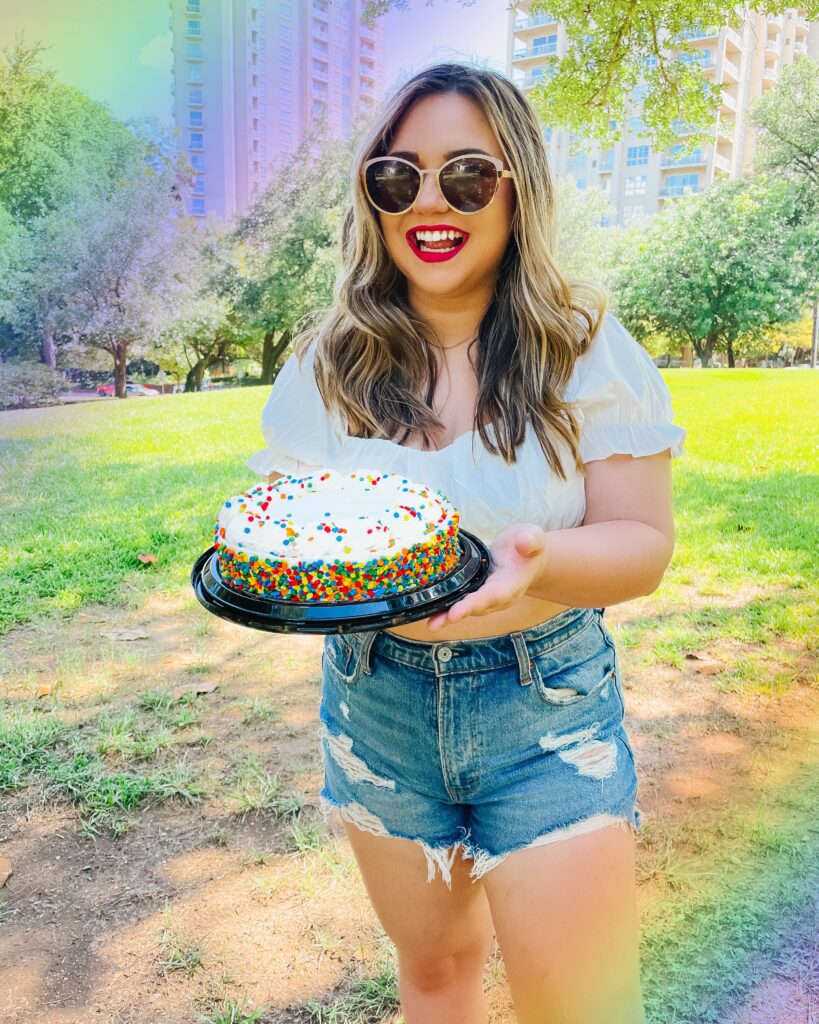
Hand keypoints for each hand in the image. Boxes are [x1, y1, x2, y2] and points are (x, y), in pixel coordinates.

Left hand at [425, 524, 547, 632]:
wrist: (526, 557)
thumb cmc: (527, 545)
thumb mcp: (533, 537)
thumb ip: (530, 540)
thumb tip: (524, 543)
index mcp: (512, 583)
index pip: (493, 595)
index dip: (475, 604)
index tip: (457, 612)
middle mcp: (498, 596)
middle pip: (476, 607)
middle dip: (456, 614)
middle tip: (435, 623)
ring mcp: (486, 597)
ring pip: (466, 608)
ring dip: (447, 617)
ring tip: (430, 624)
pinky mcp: (475, 593)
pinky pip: (460, 602)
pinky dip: (444, 609)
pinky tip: (428, 614)